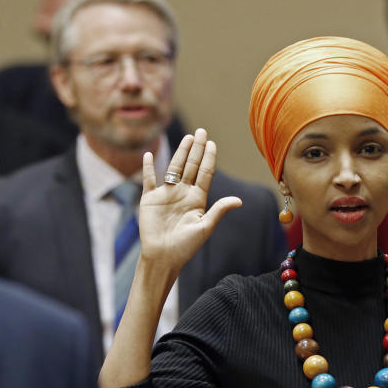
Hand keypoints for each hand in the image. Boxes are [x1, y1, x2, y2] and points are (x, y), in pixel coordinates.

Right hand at [137, 128, 240, 274]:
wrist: (163, 257)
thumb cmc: (186, 246)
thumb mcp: (205, 227)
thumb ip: (219, 211)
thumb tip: (239, 200)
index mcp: (197, 199)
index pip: (205, 173)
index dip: (209, 158)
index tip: (212, 143)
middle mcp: (183, 193)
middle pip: (191, 166)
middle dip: (197, 149)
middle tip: (202, 131)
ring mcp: (166, 194)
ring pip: (174, 168)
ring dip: (180, 153)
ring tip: (188, 138)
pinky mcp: (150, 199)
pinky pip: (149, 180)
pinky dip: (148, 168)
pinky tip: (150, 155)